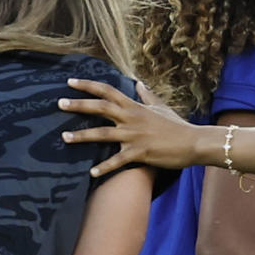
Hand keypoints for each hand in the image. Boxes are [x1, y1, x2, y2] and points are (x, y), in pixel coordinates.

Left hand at [59, 78, 206, 178]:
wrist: (195, 143)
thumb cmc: (178, 126)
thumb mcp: (162, 108)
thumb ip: (147, 96)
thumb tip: (138, 83)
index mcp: (136, 107)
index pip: (108, 91)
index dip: (88, 85)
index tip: (70, 82)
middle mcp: (132, 119)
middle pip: (101, 108)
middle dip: (79, 105)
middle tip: (59, 103)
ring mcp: (135, 136)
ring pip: (103, 134)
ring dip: (82, 136)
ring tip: (65, 137)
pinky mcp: (140, 153)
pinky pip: (118, 161)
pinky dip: (104, 167)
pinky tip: (91, 172)